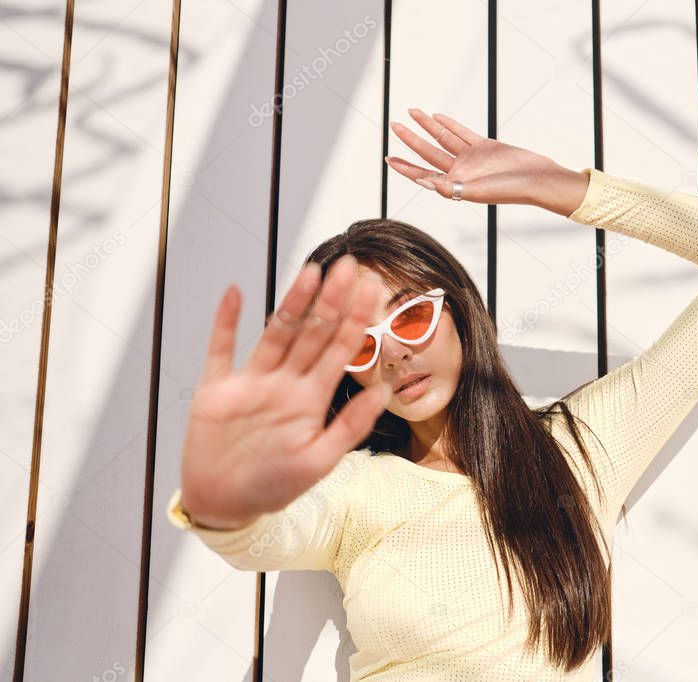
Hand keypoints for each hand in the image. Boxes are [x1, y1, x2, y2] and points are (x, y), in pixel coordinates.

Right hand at [178, 255, 392, 529]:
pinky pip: (220, 350)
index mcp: (310, 399)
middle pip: (312, 332)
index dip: (356, 318)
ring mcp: (250, 383)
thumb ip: (350, 426)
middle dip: (332, 299)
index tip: (374, 288)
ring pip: (275, 333)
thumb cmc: (274, 485)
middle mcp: (284, 383)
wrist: (225, 505)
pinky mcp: (216, 389)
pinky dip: (225, 322)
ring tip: (310, 270)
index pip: (339, 349)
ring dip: (292, 302)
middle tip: (350, 265)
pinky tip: (235, 293)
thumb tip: (384, 390)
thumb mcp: (319, 460)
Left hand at [385, 108, 589, 215]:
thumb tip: (424, 182)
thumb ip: (450, 188)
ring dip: (427, 127)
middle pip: (428, 152)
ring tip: (412, 112)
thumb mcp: (478, 192)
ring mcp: (472, 158)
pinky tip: (437, 116)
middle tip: (394, 125)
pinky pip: (462, 133)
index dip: (405, 167)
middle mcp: (461, 172)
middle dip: (410, 139)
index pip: (423, 175)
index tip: (388, 158)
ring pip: (443, 139)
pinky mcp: (485, 146)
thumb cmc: (511, 192)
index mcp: (456, 186)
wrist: (538, 179)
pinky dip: (449, 124)